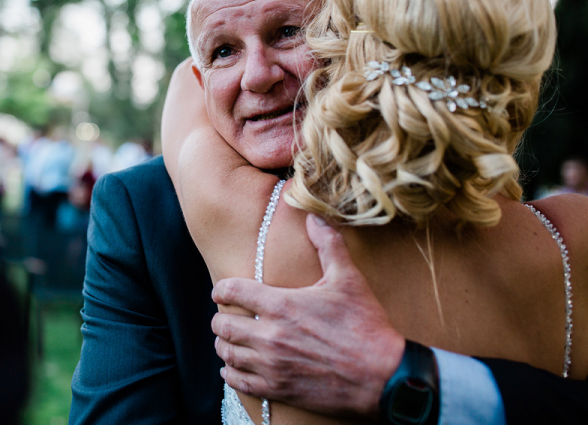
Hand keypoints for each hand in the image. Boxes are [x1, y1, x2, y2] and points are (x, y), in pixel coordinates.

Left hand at [211, 214, 404, 418]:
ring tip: (230, 341)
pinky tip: (234, 368)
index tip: (221, 290)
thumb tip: (314, 216)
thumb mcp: (349, 280)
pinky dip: (231, 373)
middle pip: (223, 324)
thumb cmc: (366, 327)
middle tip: (228, 317)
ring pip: (227, 353)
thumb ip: (328, 244)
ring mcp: (272, 365)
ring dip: (225, 345)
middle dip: (222, 318)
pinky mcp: (278, 389)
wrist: (384, 376)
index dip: (221, 288)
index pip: (232, 290)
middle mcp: (270, 335)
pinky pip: (238, 381)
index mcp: (282, 305)